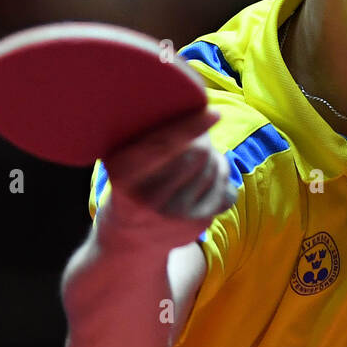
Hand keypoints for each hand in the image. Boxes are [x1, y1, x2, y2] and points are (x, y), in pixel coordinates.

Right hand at [94, 107, 236, 254]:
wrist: (128, 243)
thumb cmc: (127, 187)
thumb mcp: (120, 163)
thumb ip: (145, 139)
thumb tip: (189, 103)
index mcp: (125, 176)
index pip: (164, 145)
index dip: (191, 127)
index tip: (213, 112)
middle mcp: (149, 198)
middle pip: (196, 154)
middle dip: (203, 138)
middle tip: (199, 135)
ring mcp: (176, 215)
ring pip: (213, 169)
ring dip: (215, 156)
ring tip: (202, 154)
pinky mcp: (197, 225)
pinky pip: (225, 188)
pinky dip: (223, 174)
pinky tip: (211, 172)